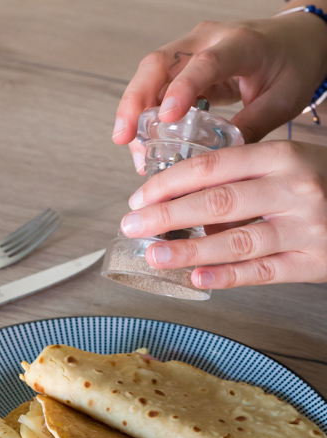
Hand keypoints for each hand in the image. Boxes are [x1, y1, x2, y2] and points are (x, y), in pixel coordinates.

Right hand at [112, 12, 326, 169]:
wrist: (295, 41)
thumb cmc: (292, 66)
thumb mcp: (281, 101)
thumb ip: (251, 128)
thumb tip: (219, 165)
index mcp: (240, 44)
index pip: (205, 64)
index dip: (182, 89)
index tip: (166, 118)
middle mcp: (207, 41)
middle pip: (158, 63)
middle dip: (135, 100)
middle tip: (123, 137)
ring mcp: (190, 51)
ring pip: (149, 76)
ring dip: (135, 114)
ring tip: (134, 153)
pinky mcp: (182, 67)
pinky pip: (156, 88)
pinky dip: (146, 117)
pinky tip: (144, 146)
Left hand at [120, 141, 326, 288]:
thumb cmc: (323, 182)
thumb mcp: (290, 162)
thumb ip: (245, 175)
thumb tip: (183, 197)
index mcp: (283, 157)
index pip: (212, 167)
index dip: (169, 183)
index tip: (140, 196)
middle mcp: (294, 190)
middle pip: (217, 203)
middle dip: (166, 216)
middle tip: (132, 225)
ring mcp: (304, 229)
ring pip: (235, 243)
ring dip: (188, 251)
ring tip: (155, 255)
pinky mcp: (311, 263)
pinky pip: (261, 273)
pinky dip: (225, 276)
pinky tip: (196, 278)